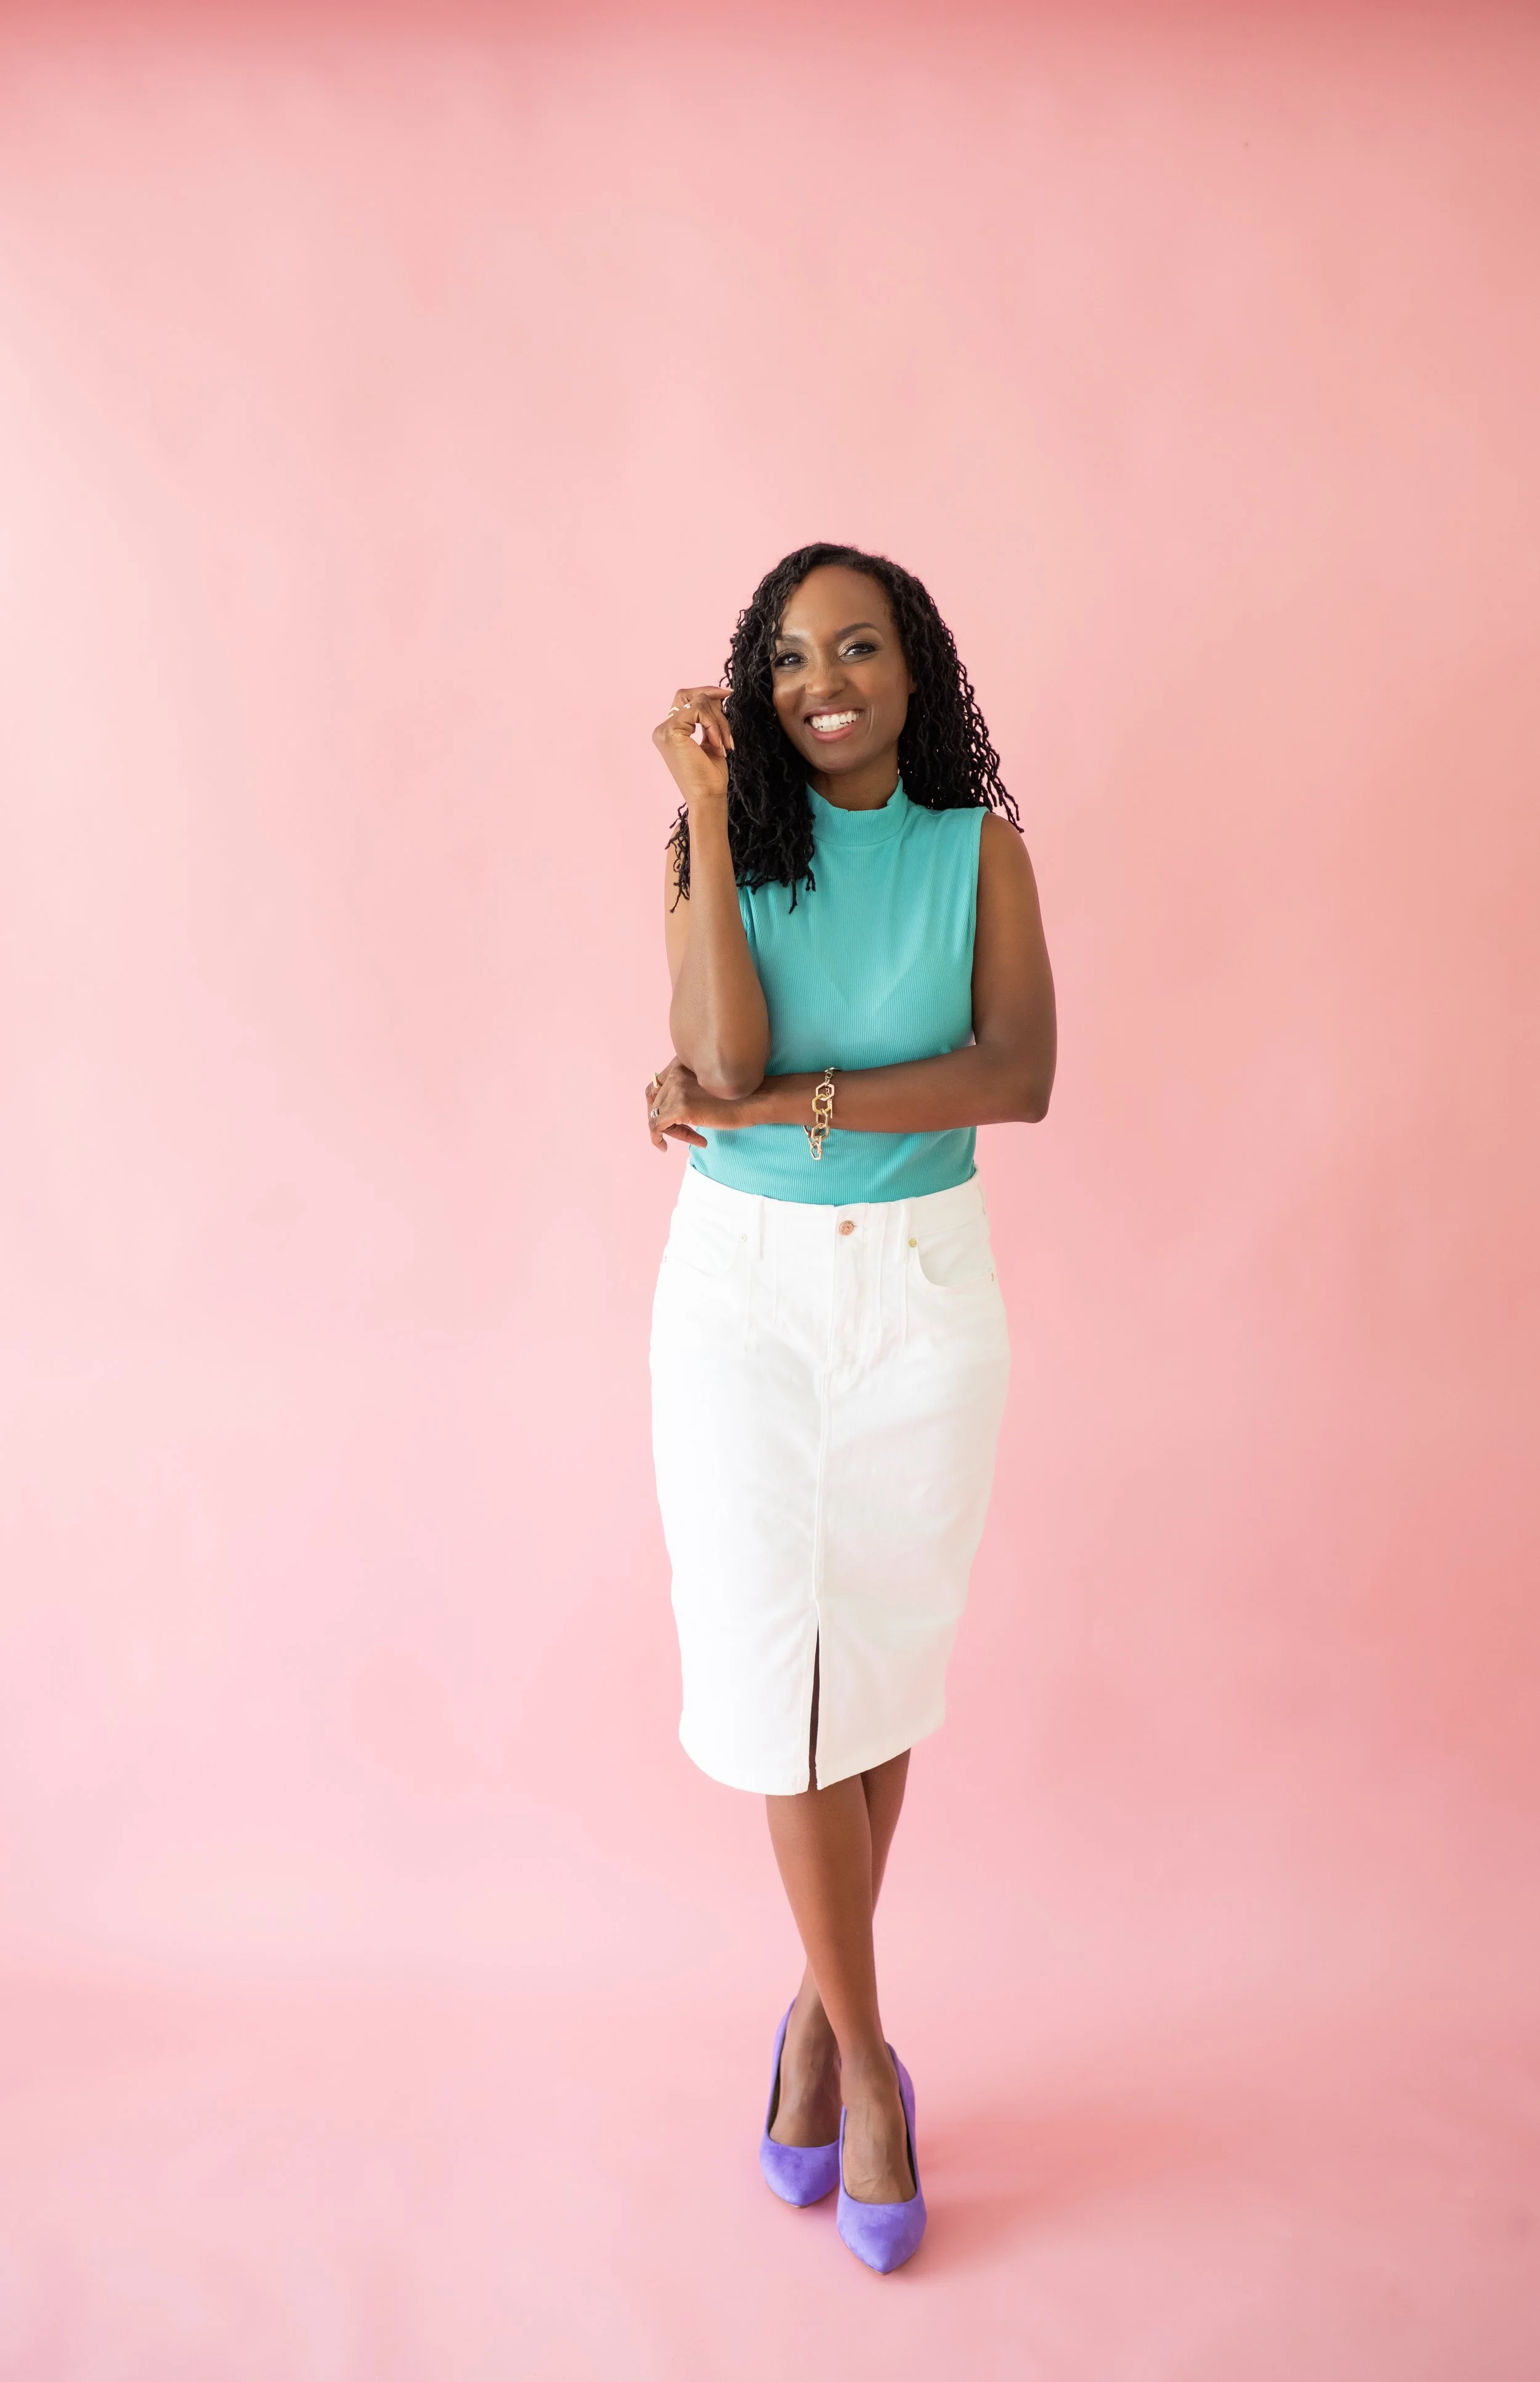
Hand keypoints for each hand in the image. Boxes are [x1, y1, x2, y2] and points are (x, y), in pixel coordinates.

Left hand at [645, 1058, 755, 1151]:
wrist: (754, 1101)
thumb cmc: (736, 1097)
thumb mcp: (705, 1086)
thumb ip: (686, 1090)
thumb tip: (663, 1111)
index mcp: (681, 1065)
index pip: (655, 1087)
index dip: (656, 1106)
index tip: (668, 1120)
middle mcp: (676, 1073)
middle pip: (655, 1103)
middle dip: (668, 1121)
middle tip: (688, 1133)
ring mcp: (677, 1090)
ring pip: (656, 1115)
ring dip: (671, 1131)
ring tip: (693, 1138)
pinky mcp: (681, 1108)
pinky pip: (656, 1127)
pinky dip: (657, 1139)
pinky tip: (665, 1147)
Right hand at [652, 685, 733, 807]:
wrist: (708, 798)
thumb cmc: (710, 776)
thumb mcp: (711, 739)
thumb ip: (708, 718)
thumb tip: (717, 695)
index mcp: (669, 732)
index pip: (685, 700)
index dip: (706, 693)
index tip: (727, 693)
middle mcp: (662, 730)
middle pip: (686, 695)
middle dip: (711, 697)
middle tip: (729, 698)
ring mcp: (664, 730)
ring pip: (697, 703)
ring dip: (718, 720)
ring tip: (724, 742)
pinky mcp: (671, 732)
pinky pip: (699, 711)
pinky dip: (713, 725)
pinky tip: (717, 744)